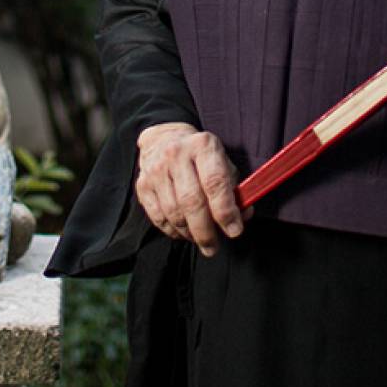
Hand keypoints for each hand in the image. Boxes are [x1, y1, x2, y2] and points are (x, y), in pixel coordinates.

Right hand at [134, 122, 246, 256]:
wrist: (163, 139)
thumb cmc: (200, 156)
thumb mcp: (223, 162)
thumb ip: (235, 189)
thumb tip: (243, 216)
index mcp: (202, 145)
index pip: (215, 183)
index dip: (225, 211)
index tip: (234, 231)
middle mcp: (176, 155)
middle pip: (192, 202)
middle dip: (206, 231)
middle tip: (214, 247)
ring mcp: (156, 170)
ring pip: (174, 213)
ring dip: (189, 233)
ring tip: (200, 239)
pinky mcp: (142, 184)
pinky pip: (158, 217)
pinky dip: (172, 231)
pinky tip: (183, 232)